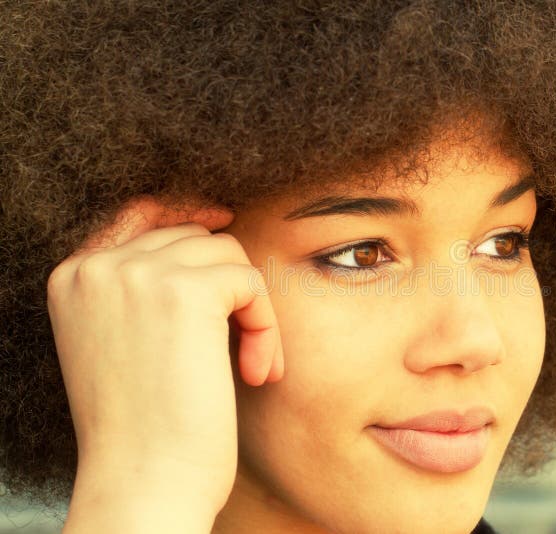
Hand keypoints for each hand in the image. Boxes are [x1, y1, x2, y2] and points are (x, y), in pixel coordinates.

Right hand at [47, 195, 282, 525]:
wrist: (144, 482)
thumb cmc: (144, 426)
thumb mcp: (123, 342)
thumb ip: (144, 289)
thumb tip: (208, 233)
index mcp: (74, 277)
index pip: (140, 214)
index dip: (189, 217)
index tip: (224, 225)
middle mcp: (98, 266)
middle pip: (194, 237)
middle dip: (226, 289)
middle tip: (240, 350)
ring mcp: (138, 274)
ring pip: (227, 254)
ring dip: (250, 310)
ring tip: (250, 364)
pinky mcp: (186, 291)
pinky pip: (250, 283)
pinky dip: (266, 327)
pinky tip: (256, 372)